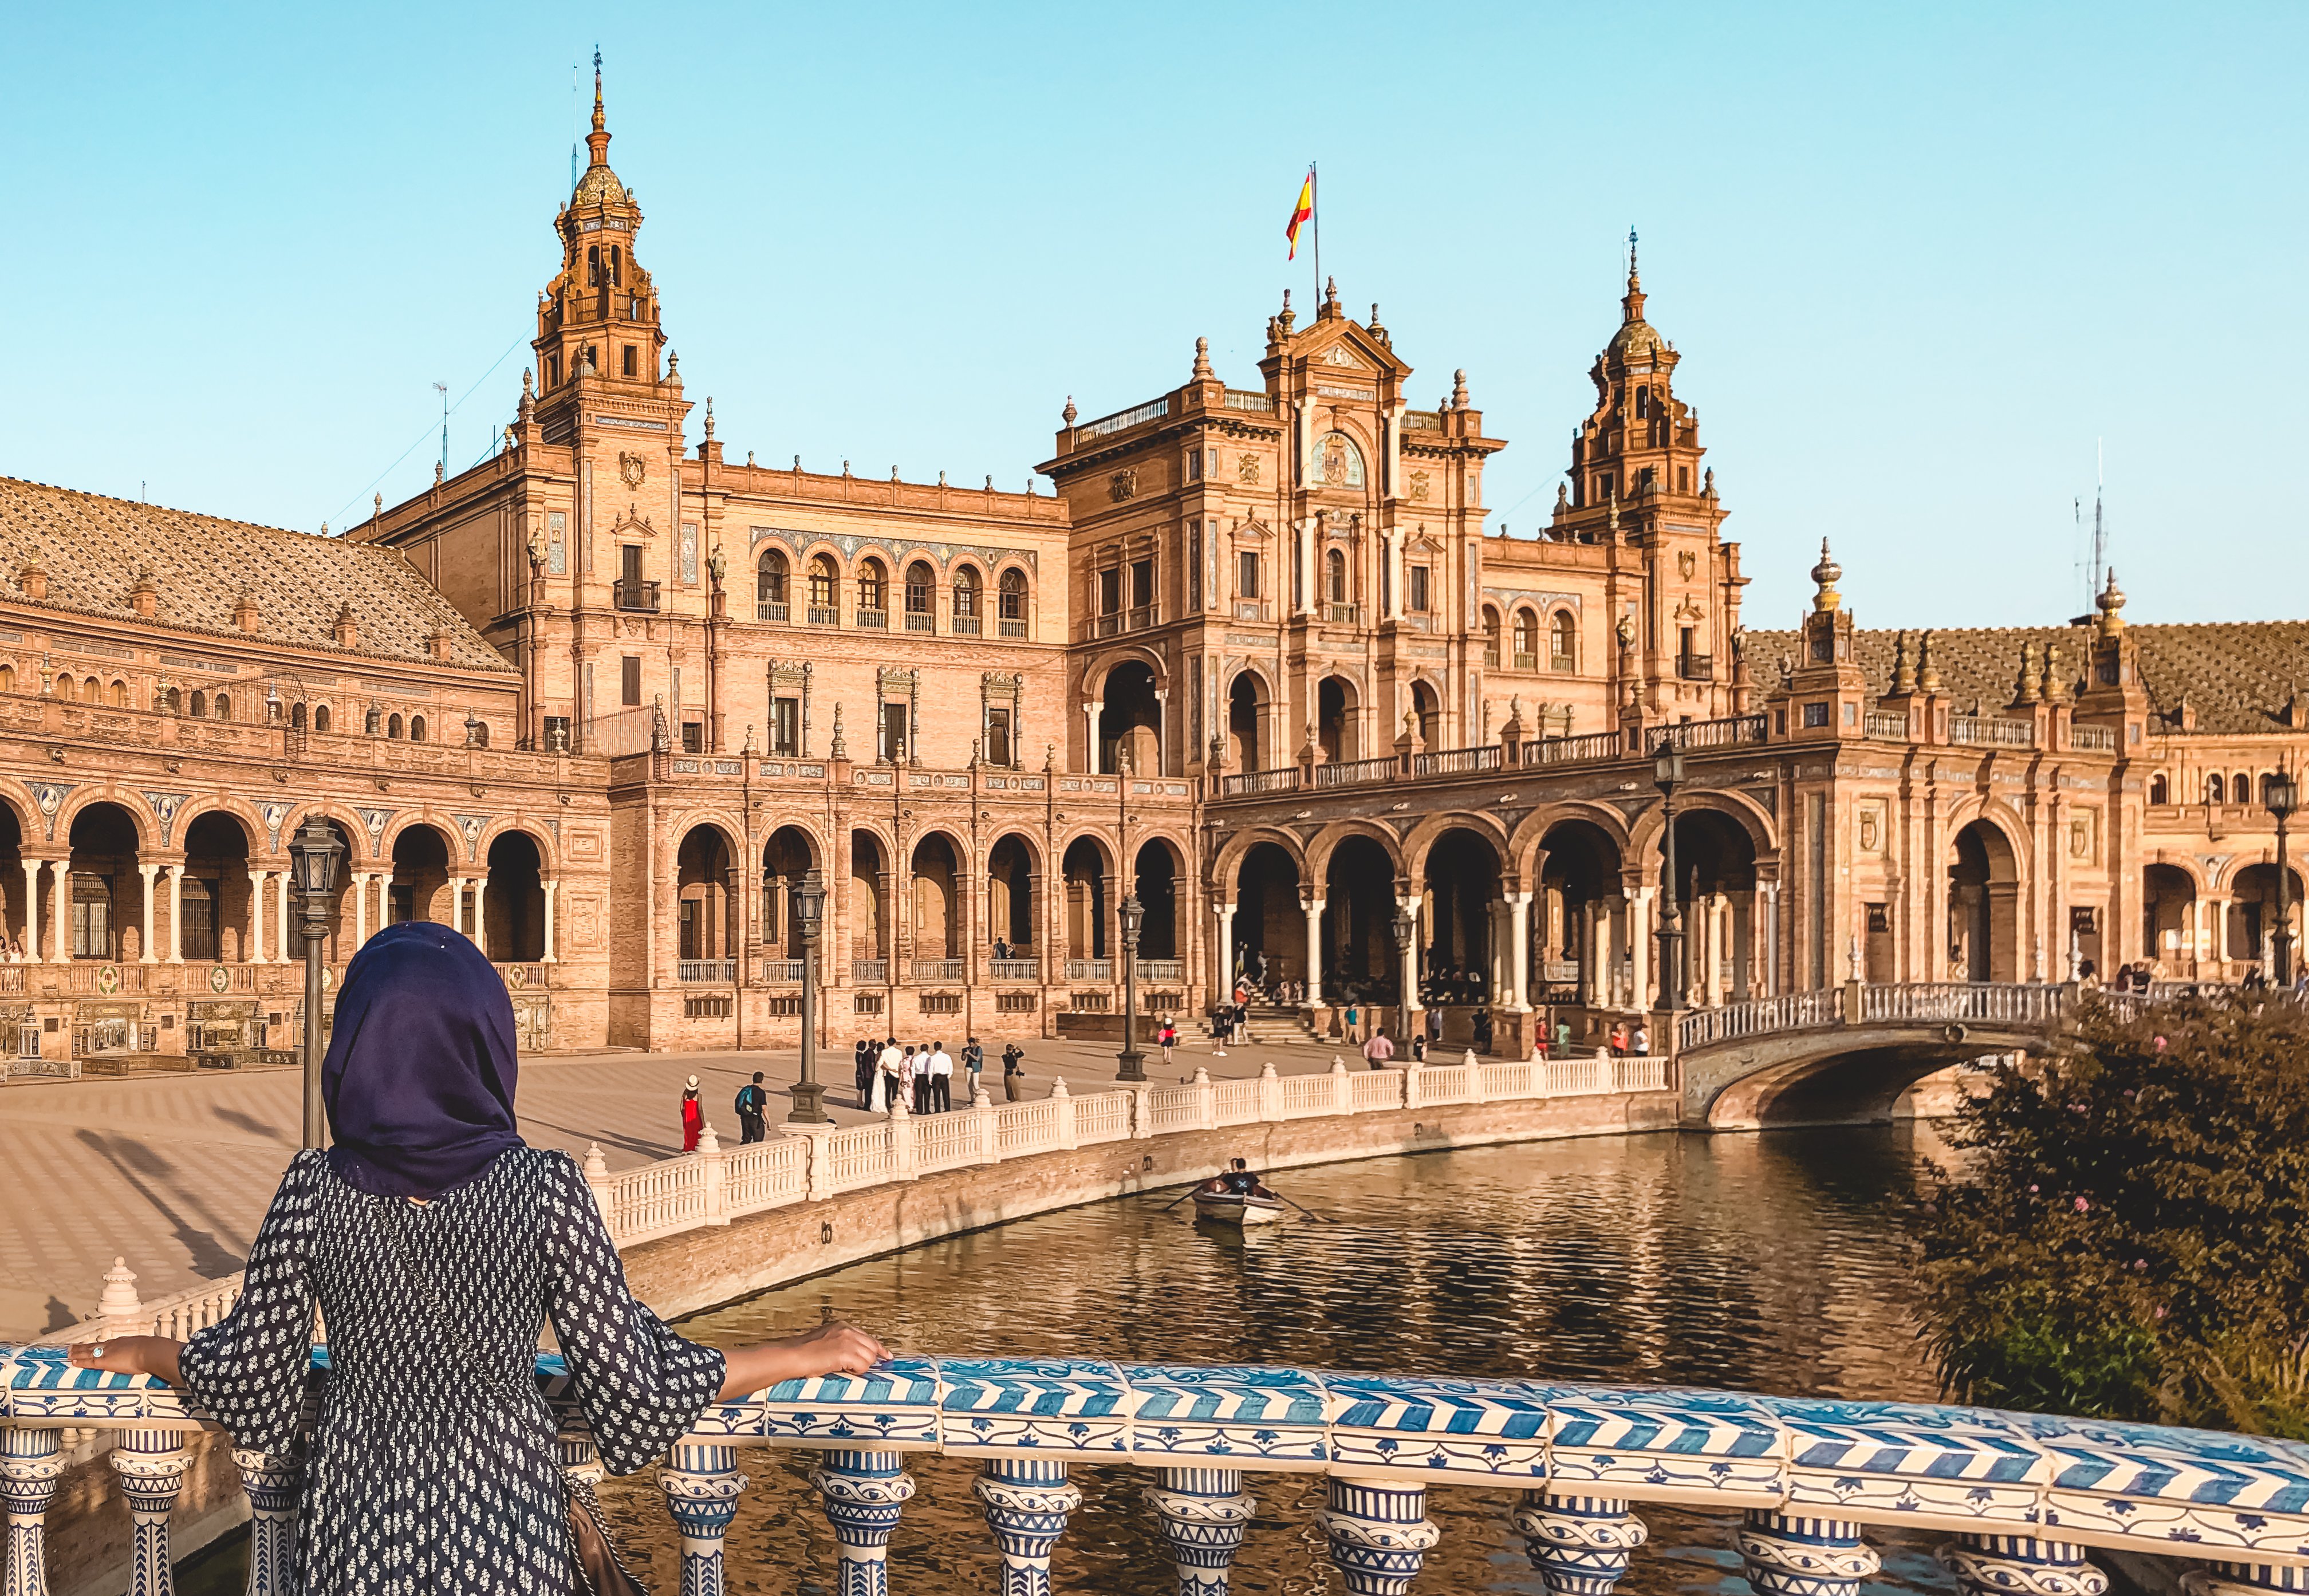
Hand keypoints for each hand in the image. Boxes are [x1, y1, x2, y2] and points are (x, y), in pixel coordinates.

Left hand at [65, 1335, 182, 1383]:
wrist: (149, 1351)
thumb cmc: (151, 1350)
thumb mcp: (145, 1348)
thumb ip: (142, 1352)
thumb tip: (149, 1355)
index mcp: (122, 1342)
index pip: (106, 1344)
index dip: (96, 1345)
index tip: (90, 1345)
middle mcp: (112, 1344)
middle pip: (94, 1345)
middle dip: (83, 1347)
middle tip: (72, 1347)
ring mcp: (107, 1352)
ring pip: (88, 1351)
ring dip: (77, 1352)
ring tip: (68, 1352)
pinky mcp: (103, 1361)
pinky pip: (88, 1360)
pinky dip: (80, 1360)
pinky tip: (72, 1360)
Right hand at [788, 1320, 890, 1377]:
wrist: (794, 1356)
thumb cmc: (805, 1353)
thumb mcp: (827, 1341)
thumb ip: (844, 1344)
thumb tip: (857, 1355)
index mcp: (843, 1326)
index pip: (869, 1337)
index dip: (879, 1348)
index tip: (886, 1355)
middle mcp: (847, 1331)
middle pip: (872, 1347)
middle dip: (868, 1360)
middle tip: (858, 1368)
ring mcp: (847, 1341)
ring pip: (870, 1358)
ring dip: (860, 1367)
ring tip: (845, 1368)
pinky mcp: (845, 1352)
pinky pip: (863, 1366)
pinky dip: (856, 1371)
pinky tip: (844, 1370)